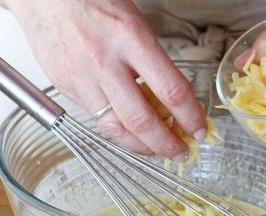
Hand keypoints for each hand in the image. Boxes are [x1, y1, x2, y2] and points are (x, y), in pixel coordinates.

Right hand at [2, 0, 207, 159]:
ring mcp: (82, 78)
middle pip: (141, 120)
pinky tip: (130, 131)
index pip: (170, 90)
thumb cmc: (90, 0)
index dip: (190, 116)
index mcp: (129, 38)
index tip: (199, 128)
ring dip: (141, 146)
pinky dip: (117, 130)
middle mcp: (104, 62)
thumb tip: (171, 96)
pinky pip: (96, 119)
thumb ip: (150, 58)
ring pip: (116, 129)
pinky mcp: (66, 88)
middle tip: (181, 151)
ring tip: (157, 149)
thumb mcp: (132, 20)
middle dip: (166, 144)